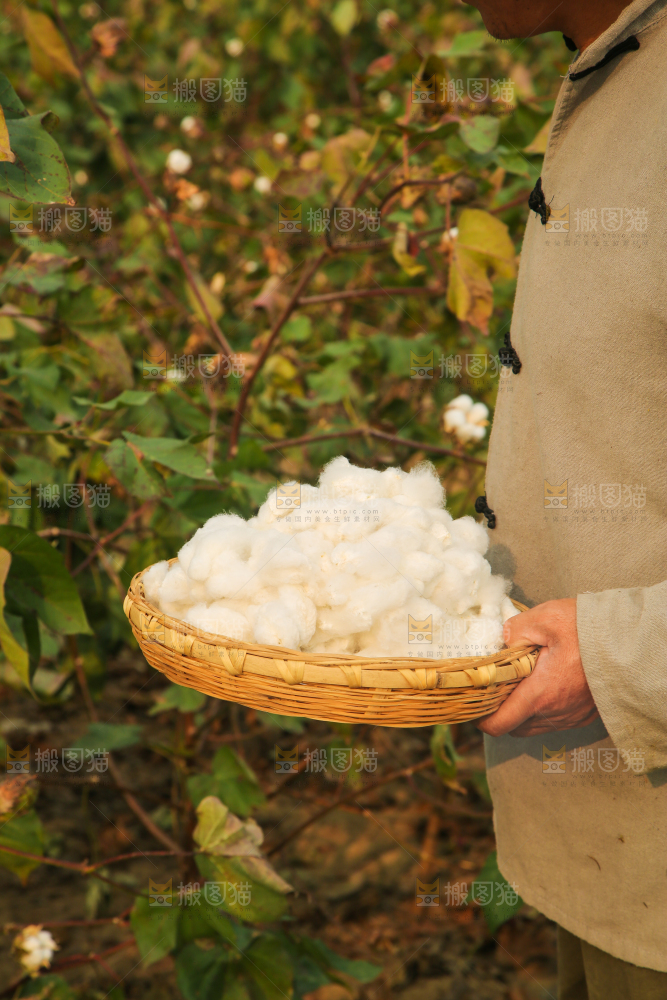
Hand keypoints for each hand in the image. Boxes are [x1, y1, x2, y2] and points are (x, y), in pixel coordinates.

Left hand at [476, 598, 599, 737]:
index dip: (481, 720)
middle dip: (500, 713)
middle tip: (494, 690)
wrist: (630, 642)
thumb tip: (502, 639)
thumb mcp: (546, 618)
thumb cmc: (588, 630)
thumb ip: (516, 630)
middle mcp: (555, 713)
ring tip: (519, 685)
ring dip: (523, 712)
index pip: (500, 724)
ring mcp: (572, 716)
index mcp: (540, 694)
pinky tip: (544, 685)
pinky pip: (556, 721)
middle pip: (515, 727)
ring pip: (536, 726)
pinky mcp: (585, 714)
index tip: (473, 706)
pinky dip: (543, 710)